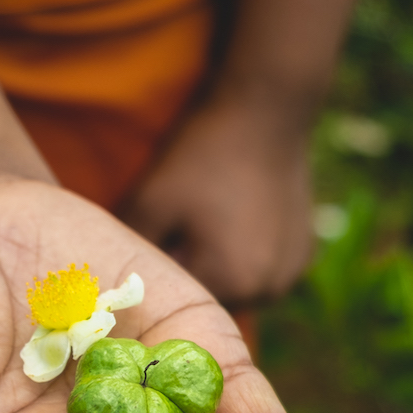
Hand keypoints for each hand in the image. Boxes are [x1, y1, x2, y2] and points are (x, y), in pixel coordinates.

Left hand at [122, 94, 315, 305]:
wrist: (265, 110)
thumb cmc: (202, 156)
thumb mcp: (148, 201)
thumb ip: (125, 251)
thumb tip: (108, 286)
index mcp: (232, 283)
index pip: (176, 302)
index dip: (158, 272)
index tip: (151, 238)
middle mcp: (269, 290)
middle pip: (208, 296)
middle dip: (187, 268)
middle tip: (177, 223)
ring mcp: (291, 273)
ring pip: (236, 285)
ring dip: (218, 264)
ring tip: (208, 218)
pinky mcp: (304, 254)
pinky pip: (262, 269)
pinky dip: (246, 253)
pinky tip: (236, 216)